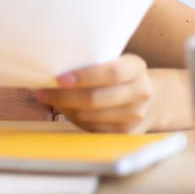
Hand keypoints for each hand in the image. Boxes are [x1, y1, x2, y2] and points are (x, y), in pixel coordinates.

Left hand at [34, 54, 155, 132]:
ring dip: (65, 108)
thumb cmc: (120, 75)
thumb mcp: (116, 60)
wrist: (152, 100)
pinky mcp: (126, 133)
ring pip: (91, 116)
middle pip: (97, 98)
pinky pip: (93, 128)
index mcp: (136, 68)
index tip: (59, 79)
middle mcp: (140, 93)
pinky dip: (74, 119)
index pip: (112, 73)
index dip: (85, 77)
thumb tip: (54, 61)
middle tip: (41, 92)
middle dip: (64, 97)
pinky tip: (63, 109)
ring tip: (47, 99)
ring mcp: (135, 115)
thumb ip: (94, 61)